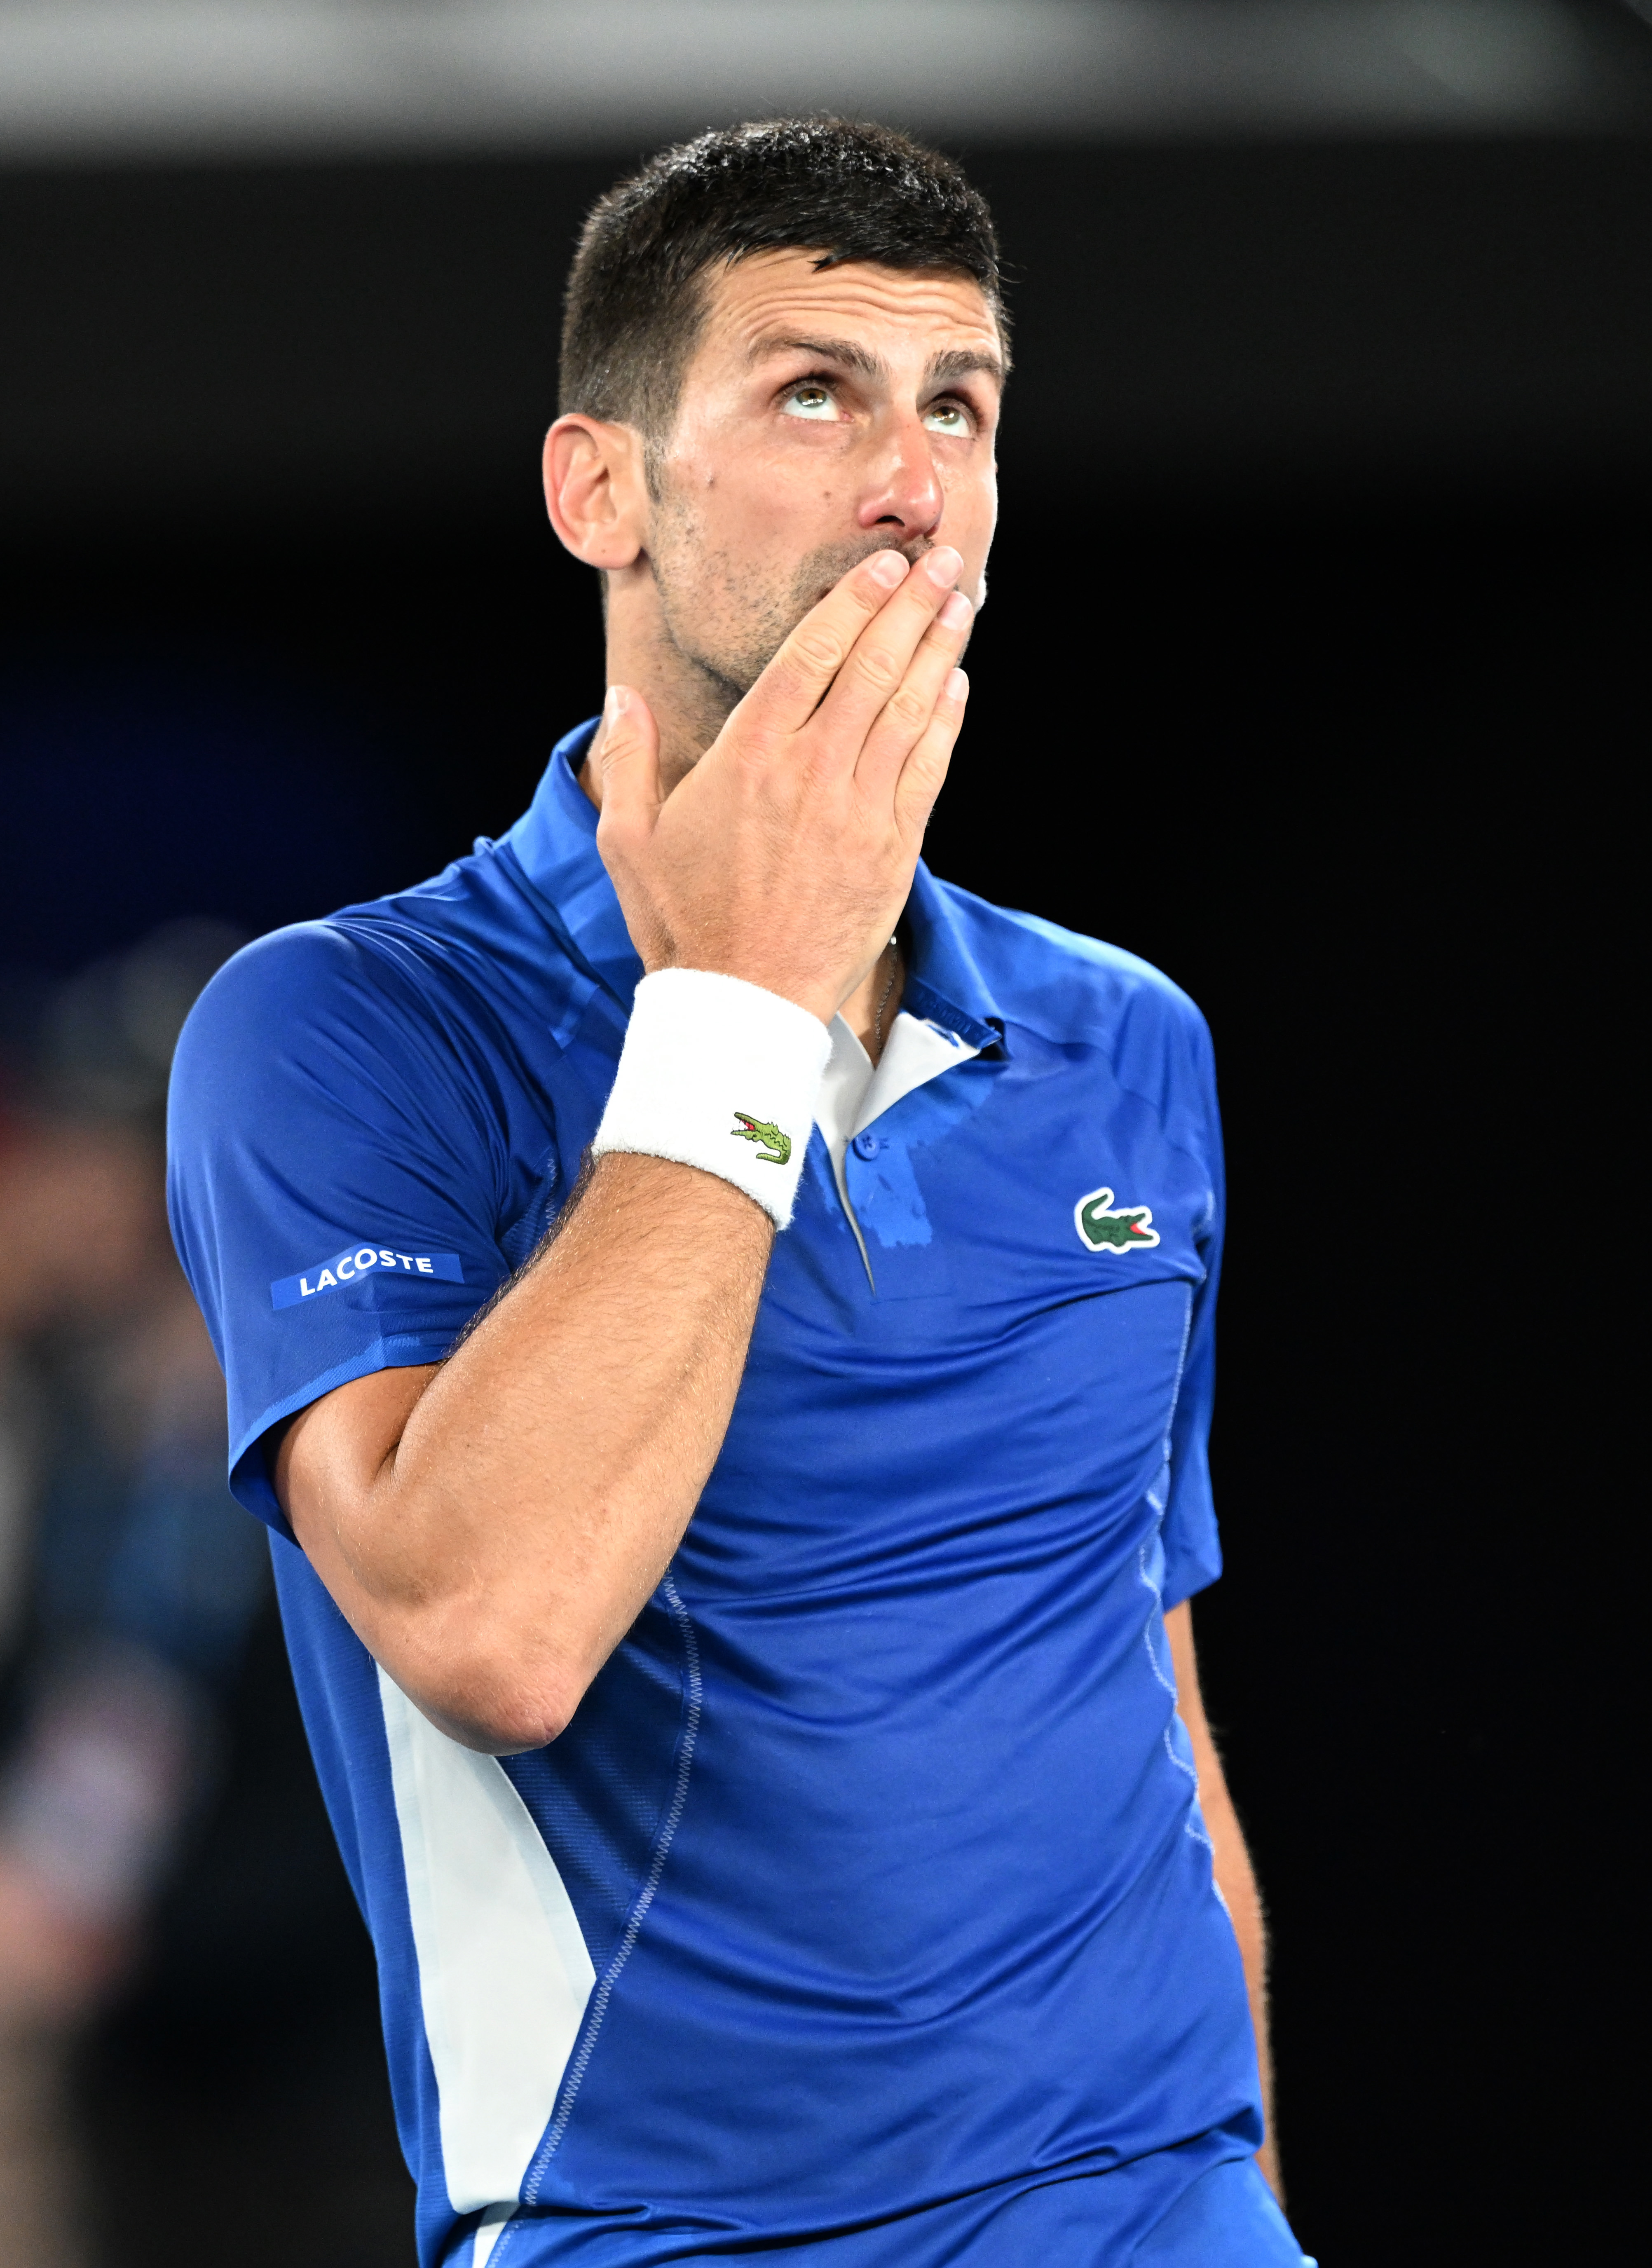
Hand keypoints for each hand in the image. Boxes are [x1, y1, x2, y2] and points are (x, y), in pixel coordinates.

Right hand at [593, 546, 971, 1022]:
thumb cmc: (682, 924)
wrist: (740, 1004)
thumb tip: (623, 697)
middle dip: (912, 605)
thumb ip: (627, 760)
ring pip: (910, 709)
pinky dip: (946, 721)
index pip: (813, 653)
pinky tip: (956, 685)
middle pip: (872, 666)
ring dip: (940, 649)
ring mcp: (859, 811)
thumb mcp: (629, 840)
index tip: (884, 567)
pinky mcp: (893, 851)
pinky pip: (928, 769)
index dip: (855, 602)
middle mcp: (810, 771)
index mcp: (749, 755)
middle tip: (941, 560)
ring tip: (961, 603)